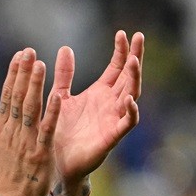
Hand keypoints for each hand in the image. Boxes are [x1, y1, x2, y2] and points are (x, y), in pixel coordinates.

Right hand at [0, 49, 62, 195]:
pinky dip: (51, 113)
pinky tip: (57, 96)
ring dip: (35, 86)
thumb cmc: (4, 169)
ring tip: (40, 65)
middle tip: (29, 51)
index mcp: (2, 126)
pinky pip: (46, 130)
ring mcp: (25, 141)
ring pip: (30, 109)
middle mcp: (12, 131)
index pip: (7, 94)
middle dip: (23, 73)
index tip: (20, 54)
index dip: (13, 73)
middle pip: (17, 97)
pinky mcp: (40, 153)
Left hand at [50, 30, 143, 189]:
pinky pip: (127, 122)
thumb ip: (65, 75)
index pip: (116, 67)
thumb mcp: (61, 96)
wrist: (56, 162)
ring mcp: (113, 119)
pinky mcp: (112, 136)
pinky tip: (130, 99)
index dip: (121, 50)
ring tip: (134, 62)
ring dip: (134, 79)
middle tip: (139, 37)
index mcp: (100, 93)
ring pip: (131, 94)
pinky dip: (131, 111)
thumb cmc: (60, 131)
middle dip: (135, 57)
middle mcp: (110, 103)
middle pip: (129, 76)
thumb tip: (66, 48)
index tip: (122, 33)